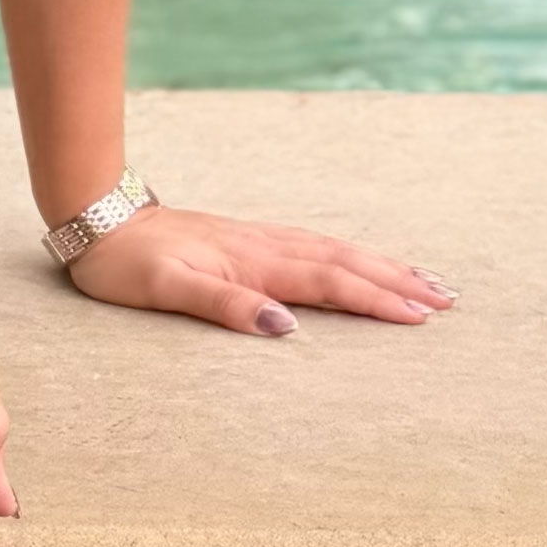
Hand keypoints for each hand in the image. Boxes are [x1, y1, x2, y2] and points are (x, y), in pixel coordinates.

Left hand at [63, 204, 449, 339]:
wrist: (98, 219)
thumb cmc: (126, 264)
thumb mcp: (167, 291)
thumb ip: (225, 306)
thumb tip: (284, 327)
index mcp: (253, 263)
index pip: (328, 283)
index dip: (376, 300)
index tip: (420, 317)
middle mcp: (265, 247)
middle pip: (346, 263)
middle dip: (398, 281)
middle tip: (448, 300)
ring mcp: (260, 240)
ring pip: (336, 251)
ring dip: (383, 266)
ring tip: (427, 281)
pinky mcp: (250, 239)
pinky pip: (316, 247)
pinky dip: (351, 256)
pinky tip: (364, 262)